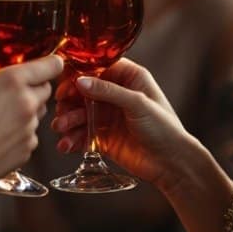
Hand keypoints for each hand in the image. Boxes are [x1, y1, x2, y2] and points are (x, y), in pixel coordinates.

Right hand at [0, 55, 63, 231]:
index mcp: (11, 81)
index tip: (43, 65)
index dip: (50, 64)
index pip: (52, 65)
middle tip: (12, 93)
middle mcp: (26, 102)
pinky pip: (31, 134)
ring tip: (0, 117)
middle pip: (47, 89)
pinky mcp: (29, 148)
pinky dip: (21, 133)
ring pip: (39, 113)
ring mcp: (30, 127)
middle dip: (35, 88)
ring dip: (27, 111)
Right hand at [52, 59, 189, 189]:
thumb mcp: (138, 103)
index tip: (66, 84)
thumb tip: (80, 80)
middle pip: (83, 90)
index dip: (79, 74)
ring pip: (78, 113)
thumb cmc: (164, 128)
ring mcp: (107, 116)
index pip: (97, 68)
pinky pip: (81, 134)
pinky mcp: (102, 137)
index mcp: (128, 78)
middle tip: (60, 108)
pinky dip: (71, 139)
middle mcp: (115, 94)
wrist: (172, 163)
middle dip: (68, 100)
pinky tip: (65, 145)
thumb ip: (108, 91)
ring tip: (61, 129)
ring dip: (67, 120)